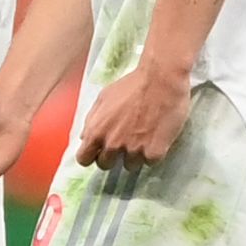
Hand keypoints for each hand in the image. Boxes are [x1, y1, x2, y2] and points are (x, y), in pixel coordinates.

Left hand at [74, 61, 191, 169]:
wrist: (161, 80)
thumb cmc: (131, 86)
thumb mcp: (103, 99)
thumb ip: (92, 120)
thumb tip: (85, 137)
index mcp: (96, 131)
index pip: (84, 159)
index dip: (90, 156)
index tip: (98, 152)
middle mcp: (112, 144)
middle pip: (105, 165)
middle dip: (112, 157)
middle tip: (123, 144)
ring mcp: (134, 150)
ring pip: (130, 165)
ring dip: (135, 155)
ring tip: (143, 137)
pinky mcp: (155, 152)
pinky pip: (150, 162)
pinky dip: (153, 153)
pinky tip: (156, 138)